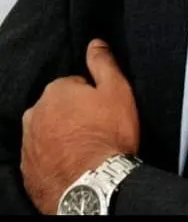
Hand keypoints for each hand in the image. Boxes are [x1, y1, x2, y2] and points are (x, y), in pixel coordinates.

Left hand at [20, 39, 139, 213]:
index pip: (74, 85)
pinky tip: (73, 164)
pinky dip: (54, 158)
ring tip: (85, 149)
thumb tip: (96, 43)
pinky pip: (42, 156)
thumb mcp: (117, 90)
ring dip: (62, 136)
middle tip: (96, 130)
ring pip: (48, 131)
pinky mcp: (27, 170)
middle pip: (58, 108)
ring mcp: (29, 144)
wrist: (94, 187)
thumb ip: (104, 63)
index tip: (102, 111)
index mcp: (55, 91)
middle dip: (73, 115)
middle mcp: (35, 114)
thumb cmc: (108, 136)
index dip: (92, 98)